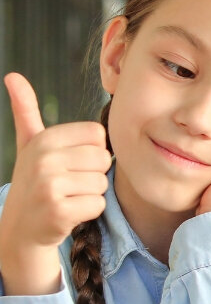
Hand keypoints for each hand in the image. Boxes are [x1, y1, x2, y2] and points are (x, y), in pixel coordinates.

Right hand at [0, 73, 111, 293]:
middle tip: (70, 183)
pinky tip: (70, 212)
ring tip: (68, 196)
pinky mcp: (58, 211)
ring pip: (102, 183)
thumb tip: (13, 76)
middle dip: (93, 174)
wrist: (21, 226)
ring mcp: (49, 185)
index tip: (71, 163)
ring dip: (91, 194)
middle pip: (103, 159)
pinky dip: (89, 211)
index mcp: (44, 139)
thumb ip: (26, 111)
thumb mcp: (29, 144)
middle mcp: (44, 159)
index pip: (98, 136)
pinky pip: (98, 204)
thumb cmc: (35, 181)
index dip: (92, 152)